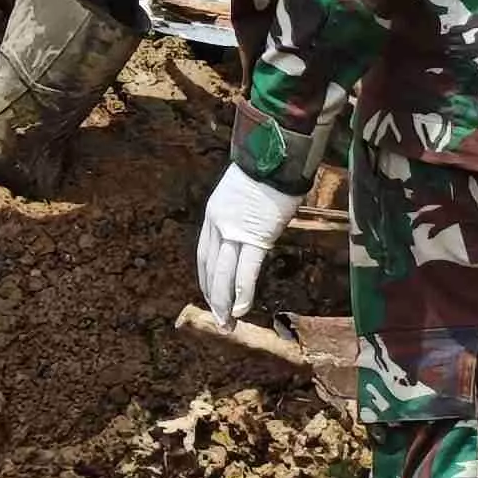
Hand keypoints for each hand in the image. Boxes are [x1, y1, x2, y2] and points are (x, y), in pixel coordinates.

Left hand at [194, 163, 301, 322]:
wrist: (273, 155)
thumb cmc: (265, 172)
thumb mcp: (240, 194)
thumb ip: (239, 215)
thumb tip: (248, 229)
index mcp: (213, 215)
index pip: (204, 254)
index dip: (206, 278)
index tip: (210, 295)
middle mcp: (218, 225)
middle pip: (211, 268)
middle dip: (213, 296)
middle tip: (218, 318)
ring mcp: (234, 231)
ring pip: (224, 273)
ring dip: (224, 301)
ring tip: (227, 322)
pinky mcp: (256, 236)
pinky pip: (246, 270)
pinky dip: (242, 292)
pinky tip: (241, 309)